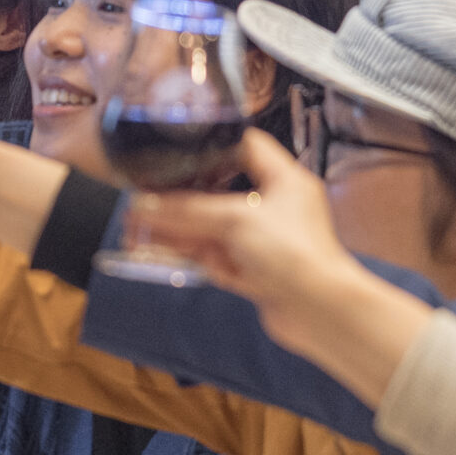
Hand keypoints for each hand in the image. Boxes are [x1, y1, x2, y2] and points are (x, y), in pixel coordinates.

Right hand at [119, 133, 352, 305]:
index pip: (246, 146)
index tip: (179, 146)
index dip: (213, 143)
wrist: (319, 311)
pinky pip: (211, 253)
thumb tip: (145, 206)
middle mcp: (273, 206)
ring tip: (136, 225)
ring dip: (175, 226)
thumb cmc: (295, 256)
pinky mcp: (251, 267)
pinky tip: (155, 248)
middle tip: (146, 195)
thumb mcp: (235, 221)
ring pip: (209, 225)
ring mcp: (261, 238)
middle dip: (180, 196)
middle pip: (218, 190)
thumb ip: (187, 211)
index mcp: (284, 180)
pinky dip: (185, 250)